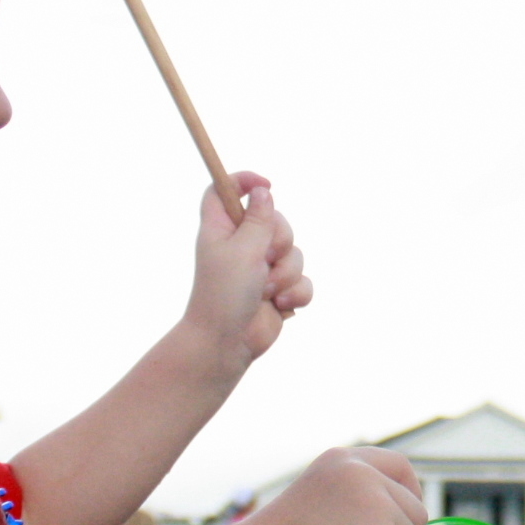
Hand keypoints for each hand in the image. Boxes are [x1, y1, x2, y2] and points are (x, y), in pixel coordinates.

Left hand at [184, 173, 310, 367]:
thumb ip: (258, 219)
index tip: (267, 185)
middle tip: (263, 260)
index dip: (243, 180)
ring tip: (267, 292)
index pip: (226, 190)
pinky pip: (303, 280)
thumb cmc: (225, 295)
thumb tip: (263, 191)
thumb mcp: (242, 249)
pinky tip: (280, 307)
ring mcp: (261, 268)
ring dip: (285, 275)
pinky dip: (295, 294)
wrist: (227, 343)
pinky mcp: (279, 290)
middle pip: (275, 219)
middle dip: (279, 242)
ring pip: (294, 253)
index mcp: (222, 229)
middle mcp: (241, 245)